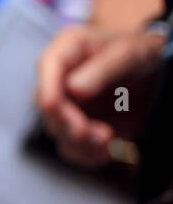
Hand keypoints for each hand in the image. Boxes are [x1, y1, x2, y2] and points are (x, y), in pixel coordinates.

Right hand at [35, 23, 165, 167]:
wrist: (157, 71)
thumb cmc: (141, 51)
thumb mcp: (129, 52)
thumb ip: (103, 68)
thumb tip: (73, 90)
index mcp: (68, 49)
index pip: (48, 66)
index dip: (46, 87)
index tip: (52, 106)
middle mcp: (60, 78)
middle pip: (48, 105)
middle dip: (68, 123)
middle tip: (90, 133)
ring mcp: (67, 105)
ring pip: (58, 131)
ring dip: (80, 143)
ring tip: (108, 140)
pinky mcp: (78, 127)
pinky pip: (74, 148)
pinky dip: (88, 154)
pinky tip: (108, 149)